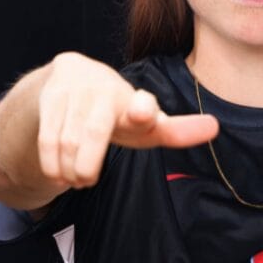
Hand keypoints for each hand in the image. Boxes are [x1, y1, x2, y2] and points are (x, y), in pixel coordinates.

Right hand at [37, 52, 218, 187]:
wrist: (67, 80)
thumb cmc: (117, 111)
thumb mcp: (146, 123)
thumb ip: (177, 130)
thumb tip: (214, 126)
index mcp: (137, 101)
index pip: (143, 107)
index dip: (144, 111)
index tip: (145, 113)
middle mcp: (108, 88)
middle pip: (94, 134)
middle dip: (87, 166)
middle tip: (86, 181)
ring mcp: (78, 87)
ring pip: (68, 140)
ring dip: (68, 167)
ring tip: (73, 176)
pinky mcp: (53, 91)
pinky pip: (48, 135)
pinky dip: (51, 161)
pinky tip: (57, 172)